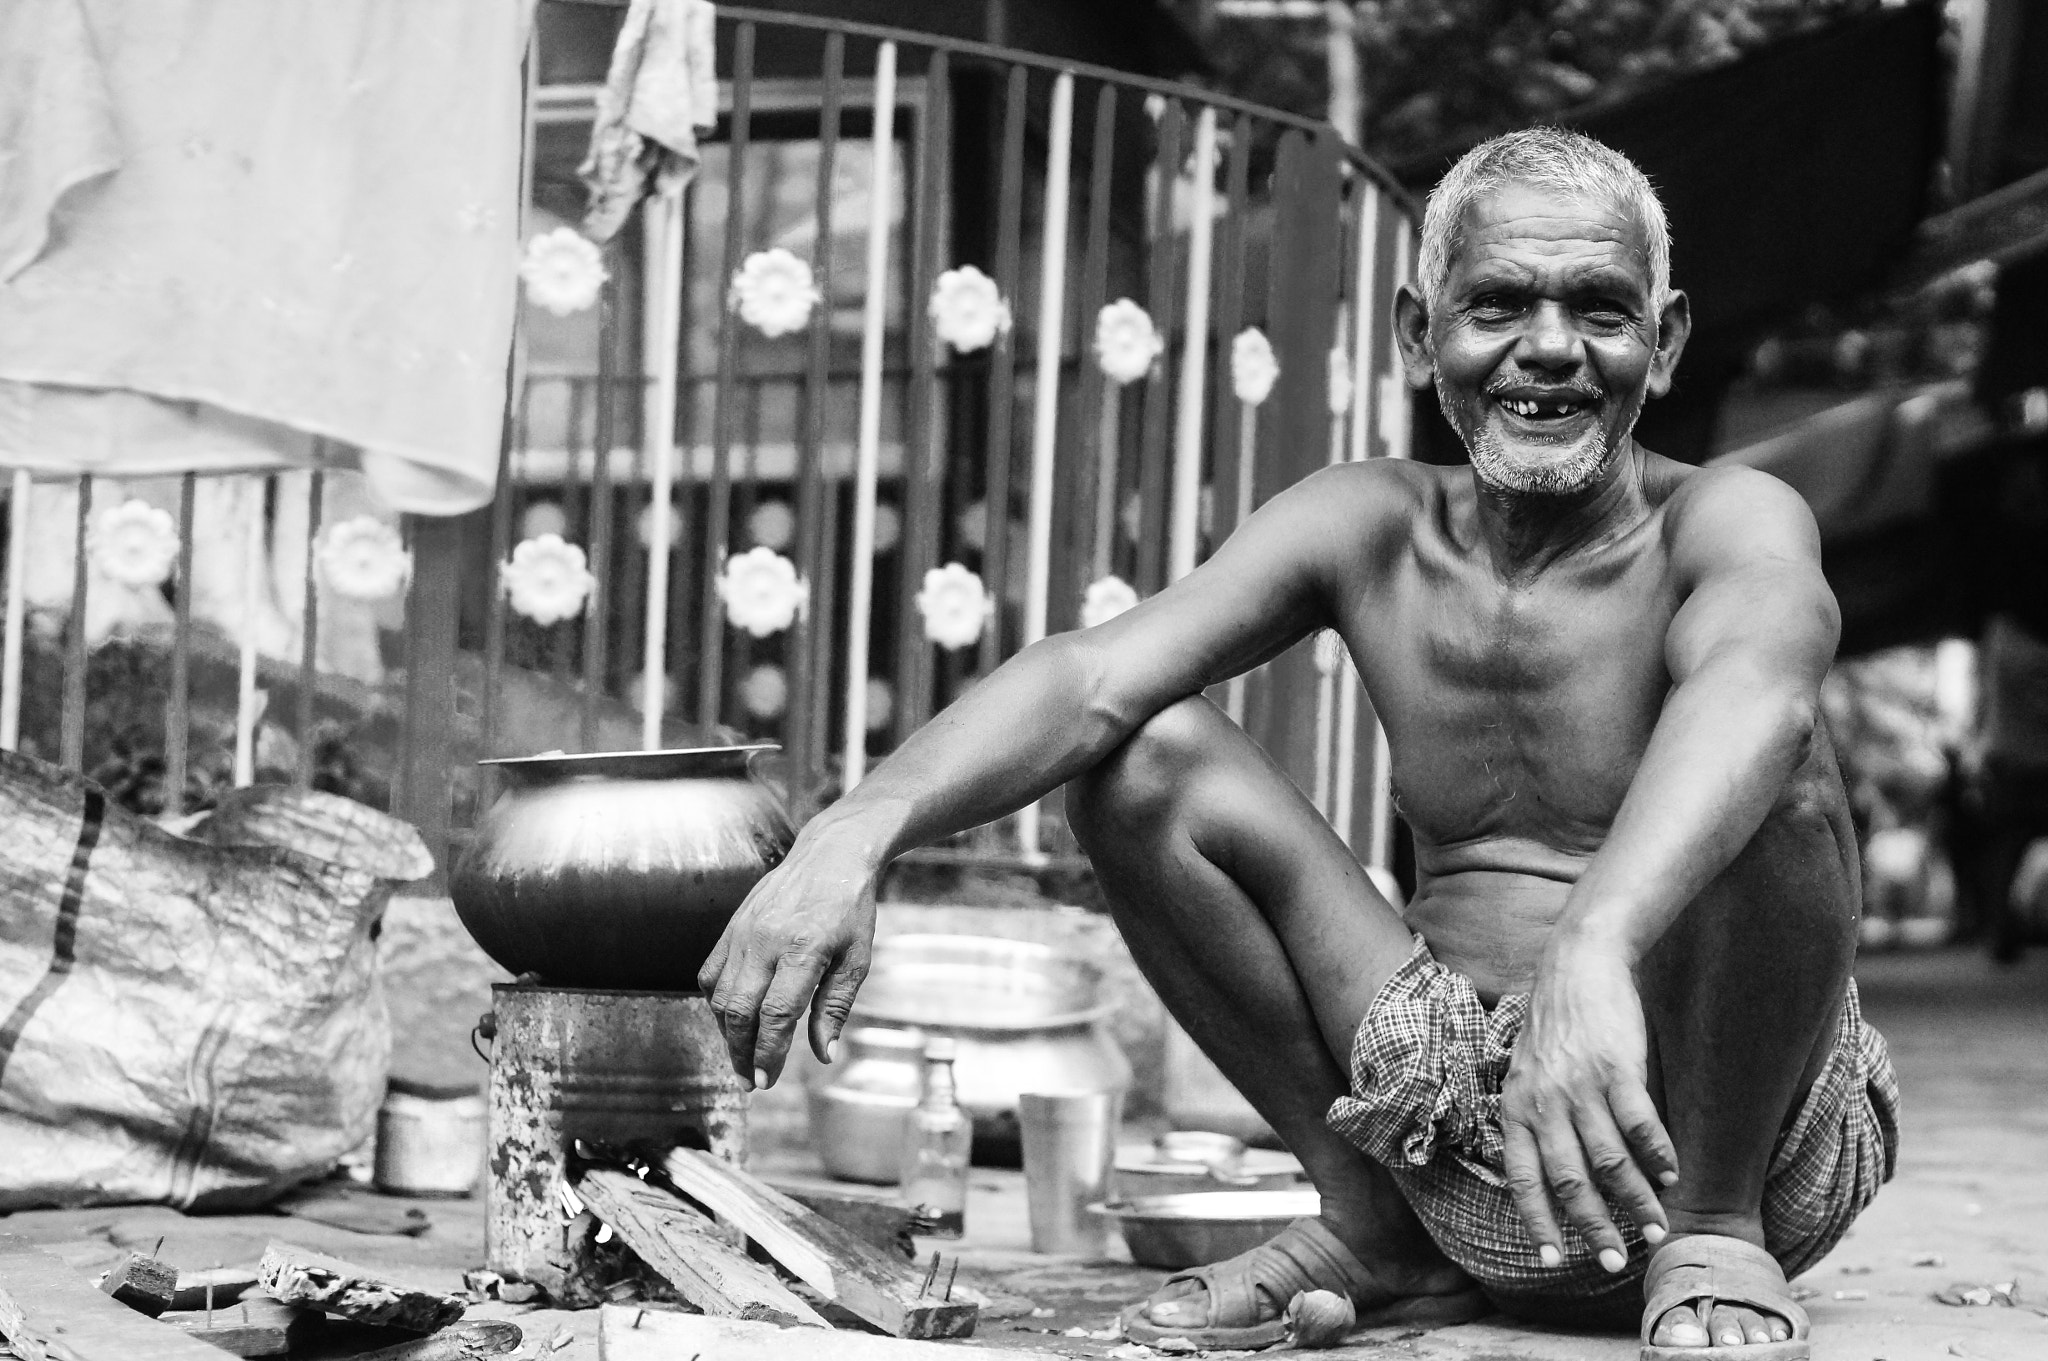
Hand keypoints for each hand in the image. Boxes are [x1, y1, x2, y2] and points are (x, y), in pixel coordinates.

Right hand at [697, 832, 878, 1088]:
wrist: (830, 855)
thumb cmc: (850, 909)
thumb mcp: (857, 959)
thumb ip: (835, 1008)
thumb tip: (823, 1055)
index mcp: (803, 949)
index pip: (775, 1015)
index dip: (768, 1053)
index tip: (767, 1081)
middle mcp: (765, 941)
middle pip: (740, 1012)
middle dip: (742, 1053)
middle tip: (751, 1081)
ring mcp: (743, 932)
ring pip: (720, 997)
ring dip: (727, 1034)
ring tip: (742, 1057)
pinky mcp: (731, 927)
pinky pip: (711, 974)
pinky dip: (717, 1004)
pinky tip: (732, 1020)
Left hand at [1500, 943, 1677, 1271]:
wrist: (1578, 964)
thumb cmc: (1556, 1025)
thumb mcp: (1527, 1073)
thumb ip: (1535, 1119)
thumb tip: (1553, 1176)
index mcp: (1517, 1107)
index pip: (1523, 1178)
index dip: (1538, 1222)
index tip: (1554, 1263)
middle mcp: (1544, 1102)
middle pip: (1569, 1180)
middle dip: (1592, 1228)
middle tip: (1614, 1262)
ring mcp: (1580, 1085)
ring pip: (1610, 1161)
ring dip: (1635, 1202)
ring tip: (1656, 1230)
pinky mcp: (1617, 1068)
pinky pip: (1640, 1124)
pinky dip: (1658, 1156)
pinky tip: (1672, 1176)